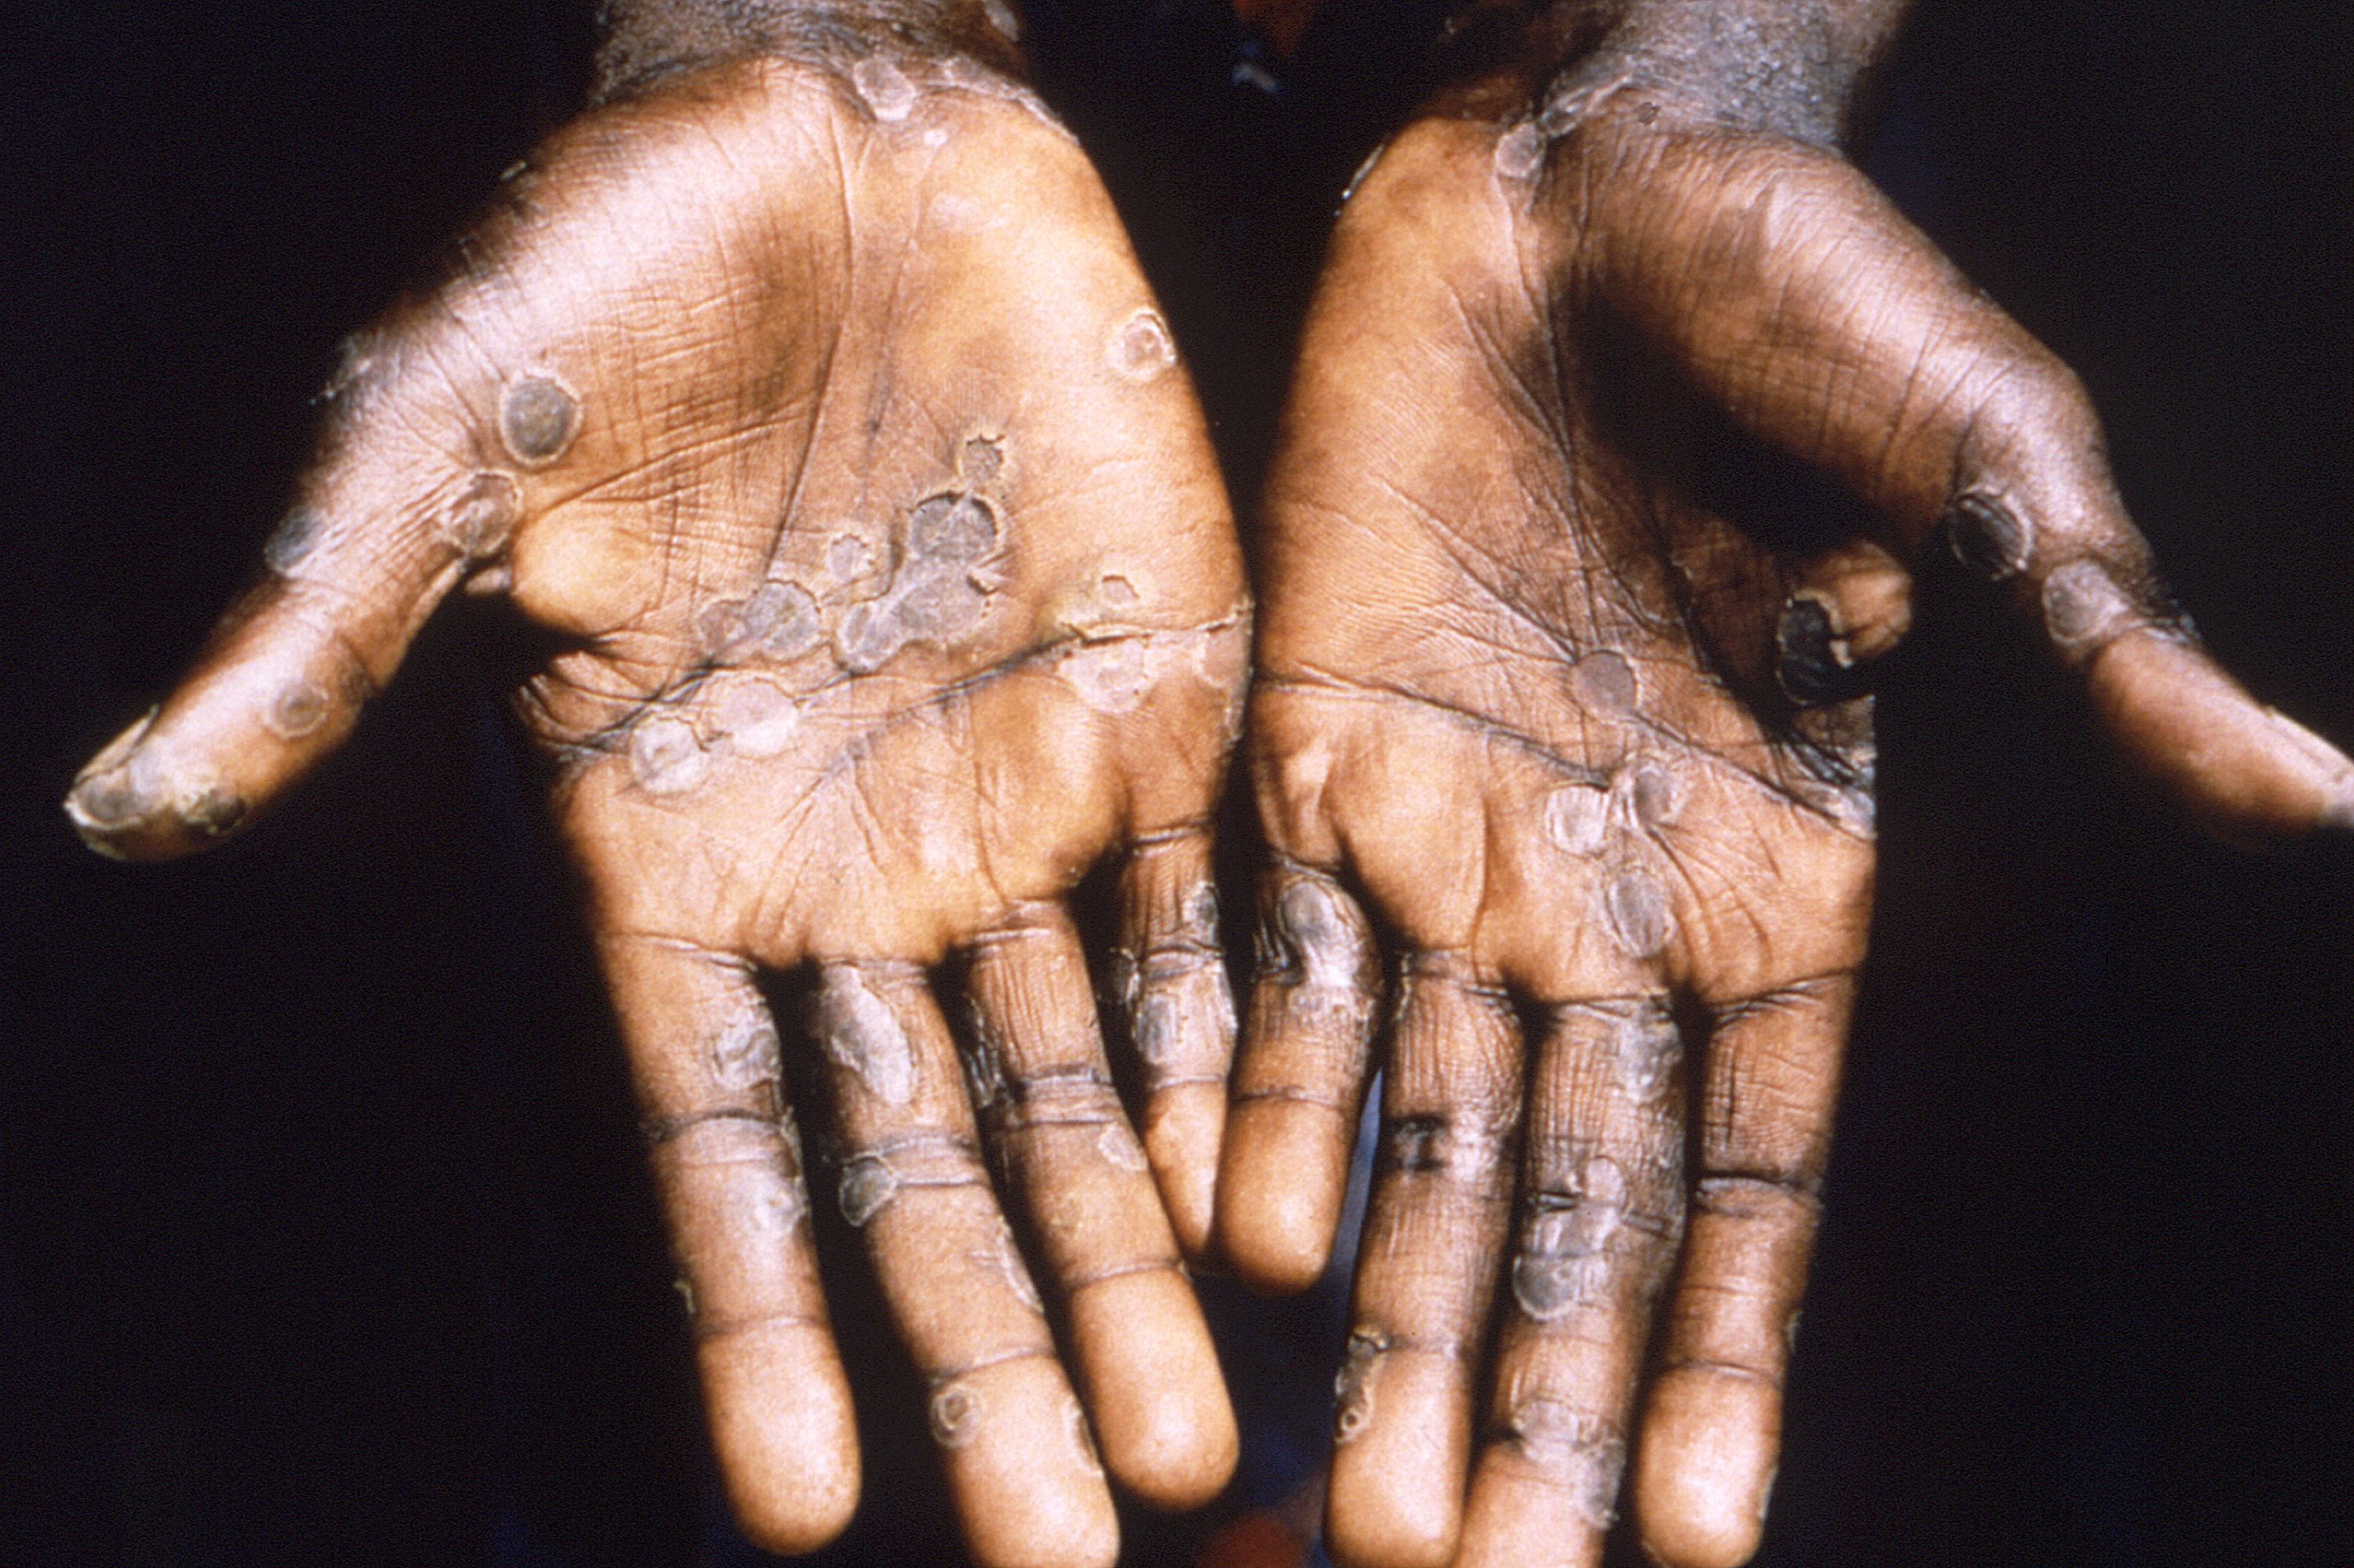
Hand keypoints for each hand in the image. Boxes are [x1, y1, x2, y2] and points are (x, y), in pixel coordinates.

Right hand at [63, 28, 1244, 1565]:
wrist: (831, 131)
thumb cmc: (611, 266)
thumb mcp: (444, 445)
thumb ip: (328, 634)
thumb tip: (127, 797)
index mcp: (676, 848)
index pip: (723, 1138)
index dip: (760, 1319)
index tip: (806, 1516)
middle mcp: (855, 861)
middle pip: (931, 1157)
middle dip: (995, 1350)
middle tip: (1074, 1543)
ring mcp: (1019, 791)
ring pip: (1092, 1075)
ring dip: (1139, 1255)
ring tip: (1198, 1440)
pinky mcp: (1161, 698)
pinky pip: (1213, 909)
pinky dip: (1244, 1052)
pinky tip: (1277, 1204)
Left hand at [1217, 11, 2353, 1567]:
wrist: (1581, 171)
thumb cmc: (1809, 287)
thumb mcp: (1979, 461)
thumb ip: (2093, 645)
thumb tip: (2316, 797)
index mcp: (1786, 879)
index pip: (1754, 1172)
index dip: (1726, 1353)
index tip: (1696, 1538)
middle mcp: (1611, 902)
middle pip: (1568, 1198)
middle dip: (1532, 1393)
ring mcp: (1451, 843)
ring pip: (1409, 1127)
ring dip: (1385, 1311)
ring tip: (1360, 1509)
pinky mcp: (1308, 757)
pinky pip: (1269, 971)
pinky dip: (1252, 1107)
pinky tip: (1232, 1251)